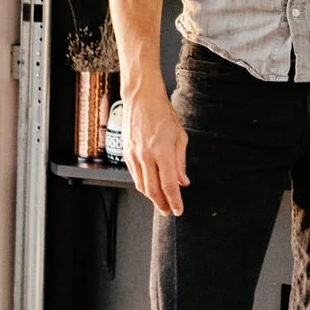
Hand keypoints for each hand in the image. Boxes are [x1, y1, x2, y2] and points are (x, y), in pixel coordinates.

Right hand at [124, 85, 188, 216]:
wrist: (141, 98)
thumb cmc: (163, 113)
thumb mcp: (179, 136)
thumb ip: (181, 162)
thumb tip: (183, 181)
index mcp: (162, 152)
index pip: (169, 185)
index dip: (174, 201)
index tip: (179, 210)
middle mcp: (146, 156)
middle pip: (153, 190)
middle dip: (161, 204)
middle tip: (168, 211)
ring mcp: (134, 155)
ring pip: (141, 185)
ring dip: (151, 197)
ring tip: (160, 202)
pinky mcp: (126, 153)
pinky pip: (134, 175)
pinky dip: (143, 185)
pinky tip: (150, 187)